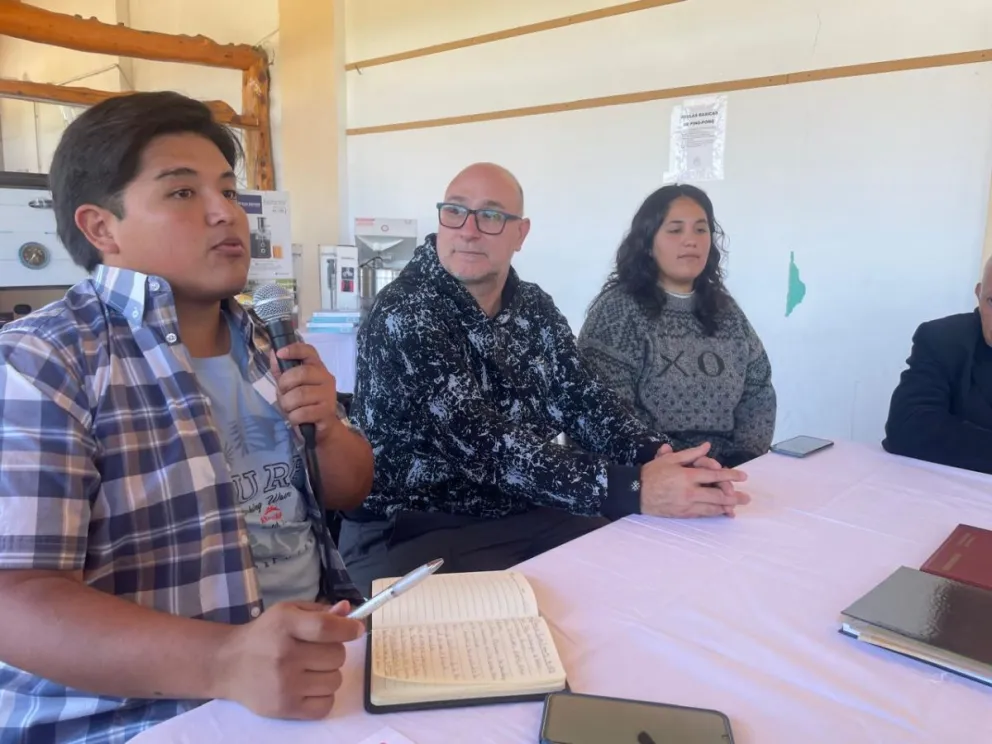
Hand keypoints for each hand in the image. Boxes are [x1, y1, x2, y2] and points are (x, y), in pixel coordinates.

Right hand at [214, 600, 364, 719]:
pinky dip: (324, 696)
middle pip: (336, 655)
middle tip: (318, 651)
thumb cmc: (264, 634)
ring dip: (329, 674)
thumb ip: (319, 611)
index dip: (348, 628)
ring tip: (311, 669)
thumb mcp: (287, 612)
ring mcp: (285, 684)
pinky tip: (309, 686)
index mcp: (285, 625)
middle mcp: (284, 655)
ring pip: (335, 680)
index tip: (357, 629)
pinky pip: (326, 704)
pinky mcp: (285, 708)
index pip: (326, 627)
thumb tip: (350, 612)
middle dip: (334, 651)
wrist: (228, 664)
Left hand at [270, 343, 340, 445]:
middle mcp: (326, 378)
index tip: (280, 353)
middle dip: (285, 384)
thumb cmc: (304, 403)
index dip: (294, 350)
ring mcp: (328, 394)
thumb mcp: (290, 386)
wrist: (322, 427)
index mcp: (317, 368)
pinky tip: (296, 418)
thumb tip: (273, 354)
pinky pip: (303, 413)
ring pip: (300, 395)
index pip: (308, 351)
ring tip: (290, 408)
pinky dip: (294, 417)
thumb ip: (281, 371)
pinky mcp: (327, 411)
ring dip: (288, 404)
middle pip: (302, 373)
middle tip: (283, 393)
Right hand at [656, 442, 739, 510]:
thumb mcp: (670, 459)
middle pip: (718, 495)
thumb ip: (691, 454)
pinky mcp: (682, 514)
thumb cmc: (652, 473)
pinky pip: (702, 514)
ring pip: (712, 508)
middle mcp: (689, 491)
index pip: (714, 475)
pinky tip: (720, 512)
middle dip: (734, 497)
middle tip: (747, 498)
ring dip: (727, 508)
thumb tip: (707, 446)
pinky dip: (713, 513)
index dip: (731, 476)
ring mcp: (686, 505)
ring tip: (737, 508)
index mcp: (687, 475)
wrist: (635, 492)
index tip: (743, 477)